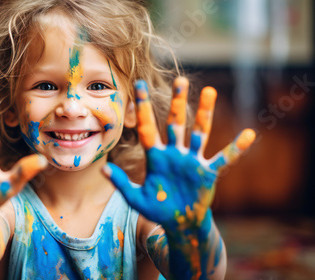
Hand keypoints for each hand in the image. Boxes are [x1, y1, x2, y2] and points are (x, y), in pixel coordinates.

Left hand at [102, 77, 254, 229]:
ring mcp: (192, 161)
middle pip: (176, 123)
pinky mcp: (207, 172)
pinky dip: (236, 149)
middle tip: (179, 80)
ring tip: (209, 91)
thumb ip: (121, 183)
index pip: (148, 127)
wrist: (179, 222)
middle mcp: (174, 153)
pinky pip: (224, 159)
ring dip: (204, 113)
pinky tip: (249, 135)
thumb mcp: (136, 198)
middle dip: (177, 102)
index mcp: (156, 157)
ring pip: (199, 132)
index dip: (143, 107)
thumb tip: (104, 169)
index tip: (138, 85)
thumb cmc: (157, 209)